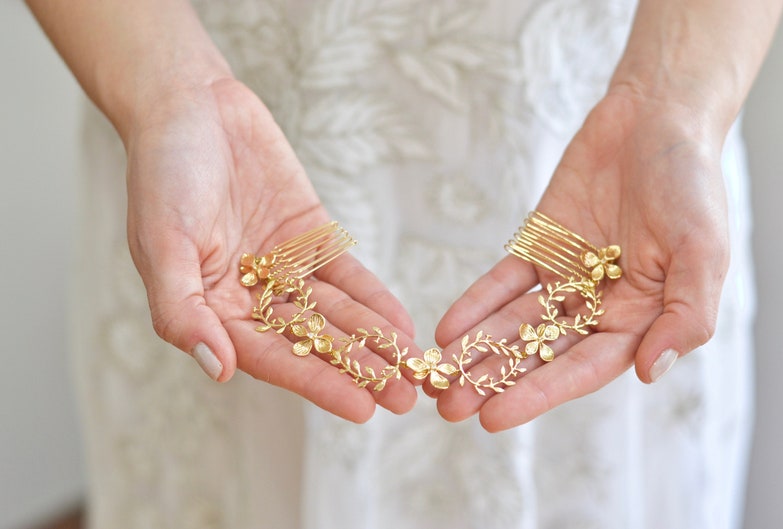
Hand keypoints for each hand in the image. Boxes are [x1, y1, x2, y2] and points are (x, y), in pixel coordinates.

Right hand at [125, 78, 419, 421]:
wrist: (191, 106)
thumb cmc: (162, 174)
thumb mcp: (162, 245)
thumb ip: (183, 311)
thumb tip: (219, 370)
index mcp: (211, 310)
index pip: (271, 358)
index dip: (317, 384)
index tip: (361, 407)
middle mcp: (250, 297)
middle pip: (311, 342)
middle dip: (358, 369)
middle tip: (403, 398)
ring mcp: (283, 268)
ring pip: (334, 313)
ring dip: (373, 340)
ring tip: (412, 367)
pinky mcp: (310, 238)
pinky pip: (345, 274)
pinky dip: (373, 298)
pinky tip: (401, 323)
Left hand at [433, 89, 729, 430]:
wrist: (654, 118)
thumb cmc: (690, 182)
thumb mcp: (702, 249)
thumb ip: (684, 314)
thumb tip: (649, 372)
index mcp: (640, 318)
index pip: (583, 368)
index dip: (540, 394)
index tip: (494, 419)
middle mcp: (599, 307)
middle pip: (539, 354)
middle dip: (493, 381)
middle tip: (447, 407)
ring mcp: (565, 278)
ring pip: (513, 324)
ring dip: (475, 350)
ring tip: (435, 376)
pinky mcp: (538, 247)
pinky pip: (502, 282)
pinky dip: (475, 303)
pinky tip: (446, 329)